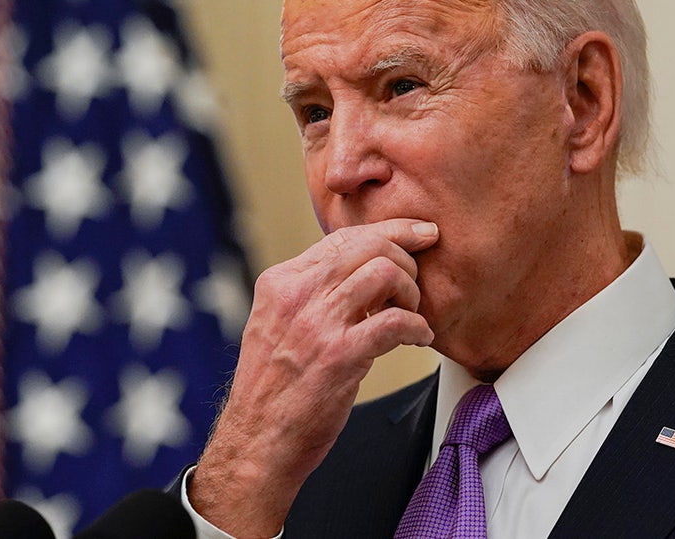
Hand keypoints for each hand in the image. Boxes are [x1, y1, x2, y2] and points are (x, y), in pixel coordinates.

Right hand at [189, 218, 439, 537]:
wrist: (256, 443)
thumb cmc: (273, 391)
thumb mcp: (278, 326)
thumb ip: (311, 295)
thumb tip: (359, 273)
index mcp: (281, 282)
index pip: (343, 237)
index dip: (389, 231)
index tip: (417, 233)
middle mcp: (296, 295)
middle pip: (367, 244)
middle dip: (405, 256)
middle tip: (417, 281)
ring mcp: (317, 324)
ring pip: (384, 272)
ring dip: (411, 291)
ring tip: (412, 313)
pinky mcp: (339, 356)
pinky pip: (395, 321)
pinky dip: (417, 327)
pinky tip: (418, 339)